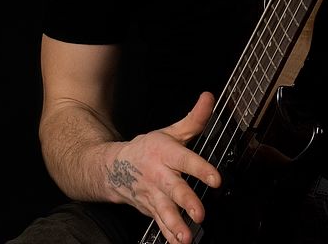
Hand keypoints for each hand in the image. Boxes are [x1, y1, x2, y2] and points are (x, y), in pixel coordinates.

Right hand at [107, 91, 220, 243]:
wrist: (112, 168)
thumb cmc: (147, 149)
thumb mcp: (171, 132)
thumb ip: (194, 119)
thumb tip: (208, 98)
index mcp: (165, 153)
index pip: (185, 160)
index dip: (200, 169)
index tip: (215, 179)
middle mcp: (158, 175)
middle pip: (174, 189)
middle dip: (186, 201)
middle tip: (200, 213)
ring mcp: (152, 195)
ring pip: (165, 211)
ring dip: (176, 225)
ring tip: (187, 236)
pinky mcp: (150, 210)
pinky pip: (160, 224)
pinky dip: (169, 235)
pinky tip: (179, 243)